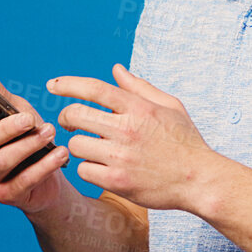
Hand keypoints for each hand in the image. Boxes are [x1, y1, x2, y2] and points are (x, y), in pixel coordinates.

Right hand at [0, 64, 71, 213]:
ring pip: (2, 160)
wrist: (49, 180)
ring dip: (28, 145)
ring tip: (49, 133)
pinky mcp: (6, 195)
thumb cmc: (30, 140)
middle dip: (8, 128)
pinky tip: (60, 154)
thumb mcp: (18, 113)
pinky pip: (23, 180)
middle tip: (30, 120)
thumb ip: (0, 94)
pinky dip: (43, 166)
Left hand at [49, 64, 218, 211]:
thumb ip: (140, 87)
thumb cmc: (185, 142)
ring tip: (91, 148)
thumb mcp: (169, 106)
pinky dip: (87, 168)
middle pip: (76, 115)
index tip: (52, 85)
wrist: (199, 180)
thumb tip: (117, 69)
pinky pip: (83, 170)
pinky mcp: (117, 181)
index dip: (68, 84)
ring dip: (79, 145)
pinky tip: (100, 167)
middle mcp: (127, 129)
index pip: (94, 89)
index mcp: (138, 108)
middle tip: (70, 123)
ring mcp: (121, 157)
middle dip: (66, 117)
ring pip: (76, 144)